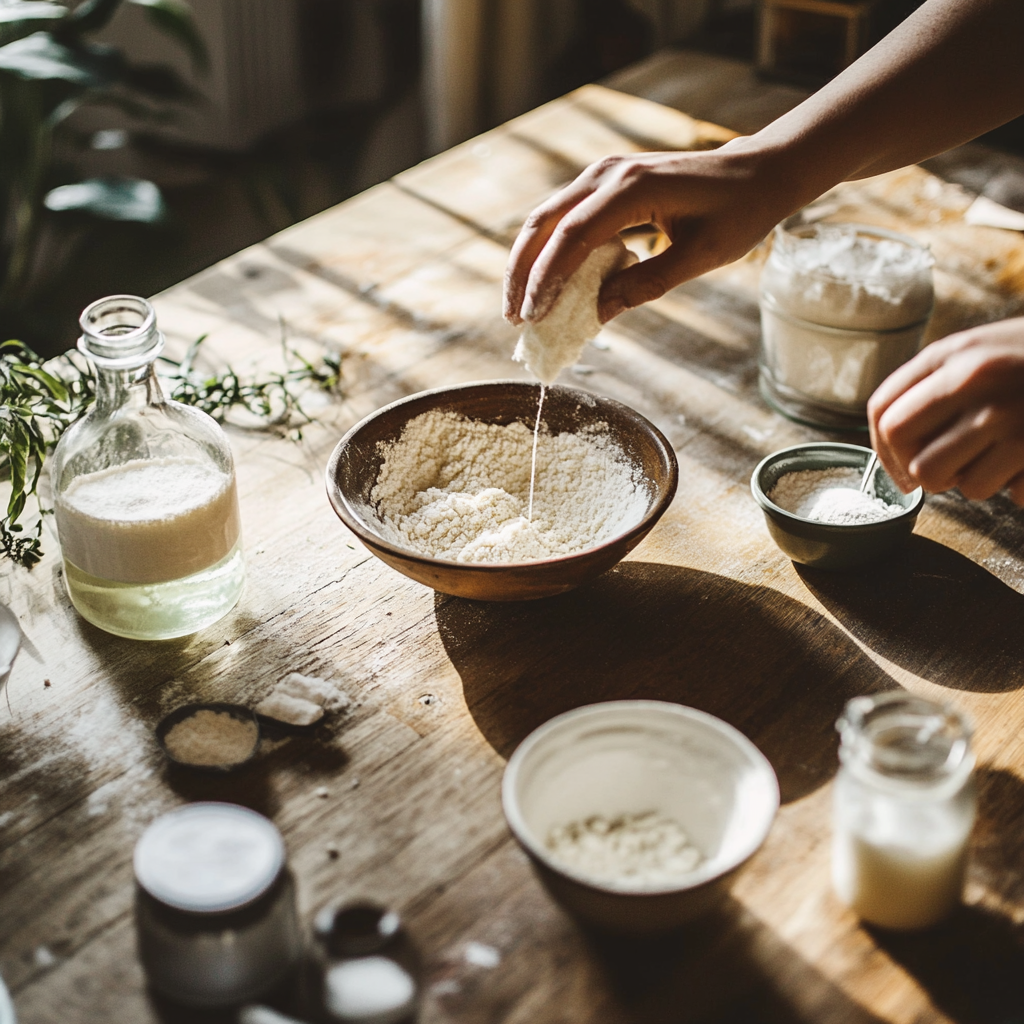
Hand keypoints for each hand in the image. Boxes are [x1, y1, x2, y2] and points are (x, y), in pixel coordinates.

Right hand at [502, 139, 796, 326]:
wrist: (758, 172)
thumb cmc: (738, 212)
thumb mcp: (698, 257)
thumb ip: (645, 285)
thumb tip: (595, 316)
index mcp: (632, 188)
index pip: (571, 236)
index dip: (546, 279)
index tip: (534, 317)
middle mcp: (608, 174)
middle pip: (543, 223)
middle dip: (522, 273)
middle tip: (513, 319)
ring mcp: (603, 175)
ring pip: (546, 219)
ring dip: (528, 263)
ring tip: (519, 307)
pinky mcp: (605, 184)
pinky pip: (564, 219)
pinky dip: (548, 252)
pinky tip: (544, 285)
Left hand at [868, 317, 1023, 502]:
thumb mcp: (985, 347)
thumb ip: (936, 381)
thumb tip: (889, 432)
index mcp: (953, 354)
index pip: (883, 411)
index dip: (882, 448)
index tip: (895, 465)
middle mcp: (974, 383)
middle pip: (908, 456)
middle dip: (918, 475)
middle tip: (938, 476)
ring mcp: (1009, 418)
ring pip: (953, 483)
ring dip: (971, 482)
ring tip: (999, 458)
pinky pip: (1005, 494)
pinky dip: (1016, 487)